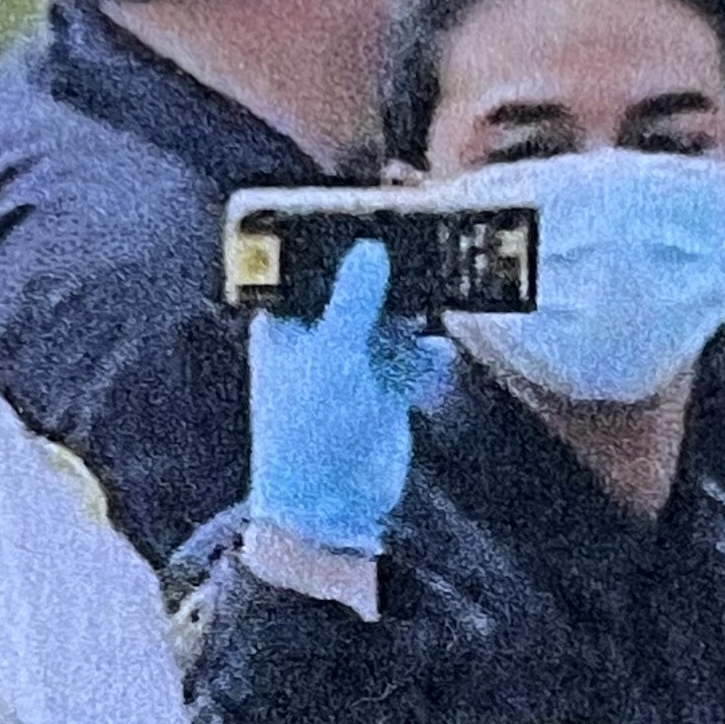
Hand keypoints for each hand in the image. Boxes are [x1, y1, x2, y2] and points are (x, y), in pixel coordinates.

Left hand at [246, 240, 450, 555]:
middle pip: (359, 288)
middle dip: (389, 275)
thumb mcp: (330, 357)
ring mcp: (355, 363)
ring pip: (392, 318)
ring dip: (414, 311)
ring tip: (438, 295)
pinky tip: (437, 353)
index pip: (310, 268)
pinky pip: (414, 355)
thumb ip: (353, 300)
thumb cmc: (307, 433)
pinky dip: (428, 352)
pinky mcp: (387, 387)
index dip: (338, 244)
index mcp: (286, 324)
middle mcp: (320, 337)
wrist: (332, 508)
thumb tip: (370, 249)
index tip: (373, 215)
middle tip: (423, 245)